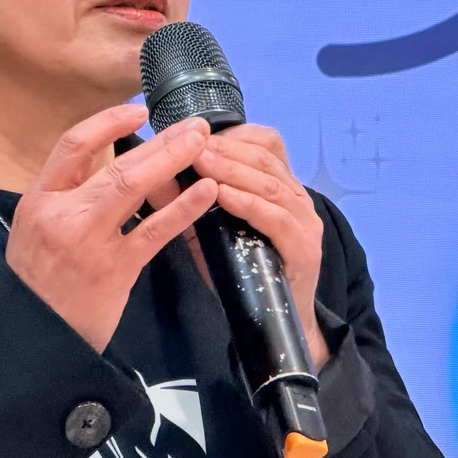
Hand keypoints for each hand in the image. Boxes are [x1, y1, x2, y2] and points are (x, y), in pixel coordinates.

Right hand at [4, 106, 218, 352]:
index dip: (108, 122)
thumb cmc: (37, 280)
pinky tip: (205, 192)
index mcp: (40, 199)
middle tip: (193, 125)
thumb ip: (66, 196)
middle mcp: (63, 214)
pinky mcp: (116, 269)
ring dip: (174, 161)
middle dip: (160, 141)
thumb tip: (106, 163)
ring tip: (203, 144)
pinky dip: (183, 208)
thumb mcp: (34, 228)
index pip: (73, 145)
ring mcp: (91, 241)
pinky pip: (155, 231)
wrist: (34, 335)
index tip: (139, 112)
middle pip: (116, 165)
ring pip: (135, 188)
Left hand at [192, 125, 329, 369]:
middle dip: (225, 148)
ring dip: (232, 169)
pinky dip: (247, 203)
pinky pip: (275, 218)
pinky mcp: (304, 249)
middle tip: (189, 142)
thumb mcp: (210, 231)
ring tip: (201, 160)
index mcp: (280, 187)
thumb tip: (152, 174)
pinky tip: (221, 194)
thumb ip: (187, 203)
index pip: (264, 143)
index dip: (231, 134)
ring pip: (269, 183)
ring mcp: (305, 222)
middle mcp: (297, 198)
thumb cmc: (242, 274)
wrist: (273, 326)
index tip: (194, 131)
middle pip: (264, 157)